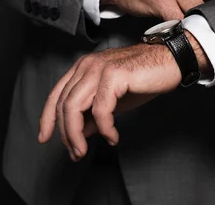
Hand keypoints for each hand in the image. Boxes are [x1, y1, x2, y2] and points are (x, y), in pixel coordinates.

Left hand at [37, 41, 183, 161]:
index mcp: (83, 67)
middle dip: (65, 133)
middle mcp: (87, 65)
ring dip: (77, 134)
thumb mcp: (114, 100)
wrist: (170, 62)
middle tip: (75, 153)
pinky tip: (112, 137)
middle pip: (63, 104)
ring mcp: (99, 68)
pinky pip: (100, 109)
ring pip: (75, 107)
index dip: (47, 118)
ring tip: (85, 150)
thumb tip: (80, 132)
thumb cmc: (144, 78)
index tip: (44, 138)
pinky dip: (104, 128)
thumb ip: (93, 113)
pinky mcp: (114, 75)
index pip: (56, 94)